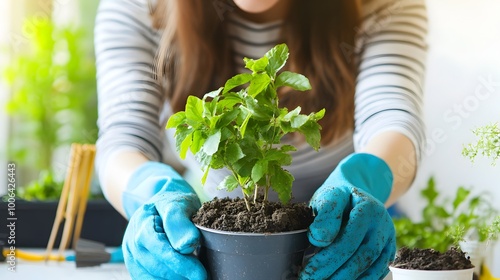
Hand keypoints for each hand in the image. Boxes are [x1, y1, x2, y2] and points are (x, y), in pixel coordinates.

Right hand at [121, 162, 206, 279]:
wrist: (160, 205)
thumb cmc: (172, 203)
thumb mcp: (178, 203)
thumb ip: (180, 222)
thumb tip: (187, 245)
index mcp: (142, 224)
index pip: (160, 249)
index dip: (181, 263)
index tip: (201, 274)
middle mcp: (132, 243)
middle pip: (157, 267)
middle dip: (182, 274)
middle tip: (204, 275)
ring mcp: (132, 257)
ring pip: (153, 278)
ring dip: (176, 278)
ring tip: (194, 274)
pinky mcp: (137, 268)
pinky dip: (170, 279)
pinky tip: (183, 276)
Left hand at [300, 153, 396, 279]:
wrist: (354, 196)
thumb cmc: (337, 198)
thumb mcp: (328, 196)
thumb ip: (325, 214)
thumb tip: (319, 239)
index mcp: (368, 208)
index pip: (349, 239)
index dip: (328, 259)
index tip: (308, 271)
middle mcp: (383, 225)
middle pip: (362, 257)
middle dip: (336, 274)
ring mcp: (388, 239)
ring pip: (372, 268)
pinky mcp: (389, 251)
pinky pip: (378, 272)